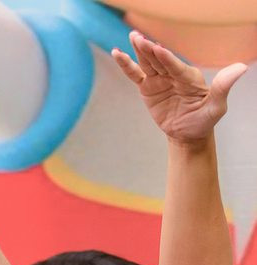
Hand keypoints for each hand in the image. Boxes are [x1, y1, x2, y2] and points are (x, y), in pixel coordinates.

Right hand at [112, 32, 245, 145]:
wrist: (188, 133)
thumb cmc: (204, 120)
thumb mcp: (216, 107)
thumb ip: (223, 87)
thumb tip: (240, 68)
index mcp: (189, 77)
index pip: (175, 66)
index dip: (166, 58)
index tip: (156, 48)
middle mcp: (173, 75)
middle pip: (159, 60)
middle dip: (149, 49)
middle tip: (138, 37)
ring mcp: (159, 80)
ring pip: (147, 63)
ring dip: (139, 51)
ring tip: (132, 37)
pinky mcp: (148, 88)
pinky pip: (135, 75)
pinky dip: (126, 65)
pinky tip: (117, 54)